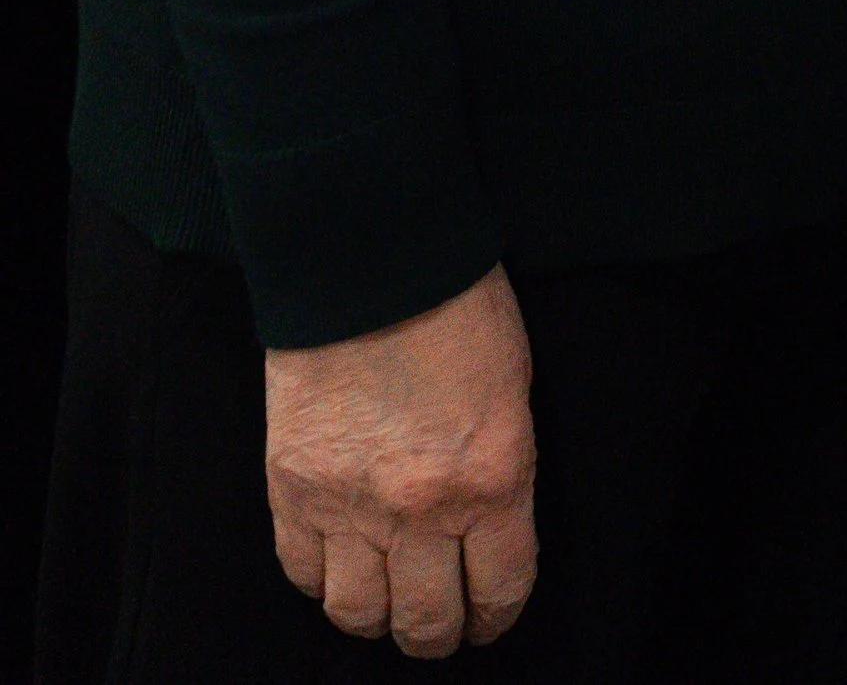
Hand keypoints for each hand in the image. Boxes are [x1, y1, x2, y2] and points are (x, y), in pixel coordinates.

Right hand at [265, 264, 536, 655]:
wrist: (369, 257)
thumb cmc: (455, 306)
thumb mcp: (510, 389)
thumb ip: (499, 469)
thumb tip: (487, 529)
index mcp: (492, 477)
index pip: (499, 589)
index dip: (495, 615)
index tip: (488, 617)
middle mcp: (420, 507)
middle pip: (425, 621)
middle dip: (437, 634)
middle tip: (438, 625)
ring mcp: (348, 504)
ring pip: (357, 614)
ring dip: (376, 617)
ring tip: (386, 600)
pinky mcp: (291, 488)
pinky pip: (302, 573)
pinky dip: (321, 579)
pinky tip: (339, 561)